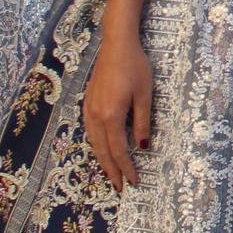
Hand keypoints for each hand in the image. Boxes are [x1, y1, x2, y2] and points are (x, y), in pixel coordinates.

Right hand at [82, 29, 152, 190]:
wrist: (116, 45)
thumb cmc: (135, 66)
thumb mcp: (145, 94)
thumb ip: (142, 122)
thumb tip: (144, 146)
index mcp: (111, 116)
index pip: (118, 150)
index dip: (126, 168)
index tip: (134, 182)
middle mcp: (96, 116)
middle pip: (102, 151)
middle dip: (112, 171)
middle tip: (120, 188)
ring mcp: (89, 109)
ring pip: (94, 143)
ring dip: (102, 160)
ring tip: (111, 174)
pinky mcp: (87, 103)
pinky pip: (90, 131)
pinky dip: (96, 145)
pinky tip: (102, 149)